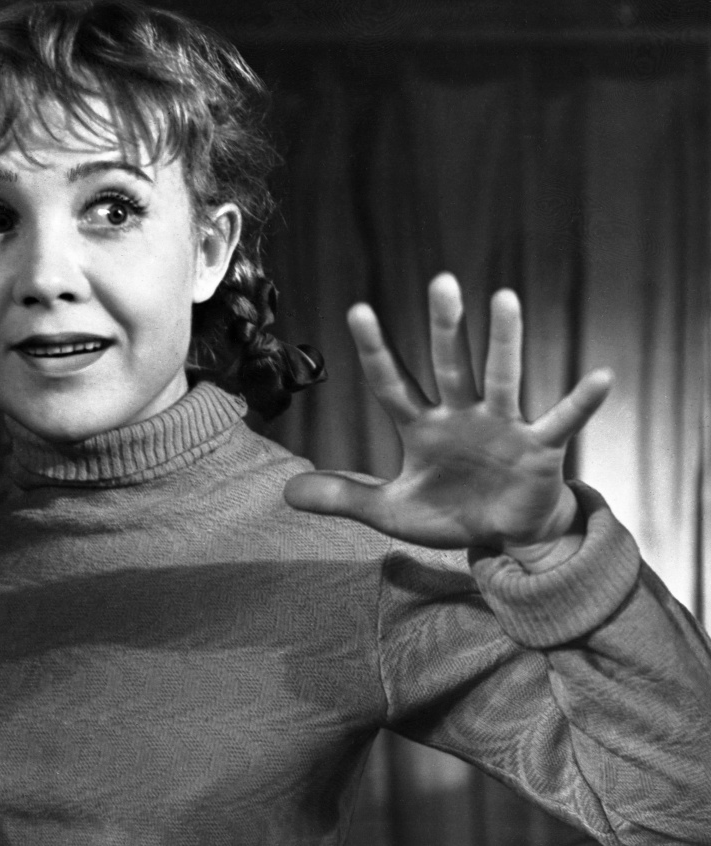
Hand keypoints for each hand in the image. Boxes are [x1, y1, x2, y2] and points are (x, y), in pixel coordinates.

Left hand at [284, 273, 612, 567]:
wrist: (503, 537)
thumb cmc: (448, 512)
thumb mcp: (389, 511)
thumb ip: (344, 497)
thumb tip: (285, 493)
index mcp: (421, 426)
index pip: (392, 382)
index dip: (376, 350)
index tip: (358, 309)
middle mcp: (461, 415)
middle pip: (450, 364)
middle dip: (445, 326)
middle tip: (442, 280)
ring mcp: (502, 427)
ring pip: (502, 377)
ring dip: (504, 341)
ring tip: (504, 297)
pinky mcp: (540, 449)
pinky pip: (561, 421)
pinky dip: (581, 402)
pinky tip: (601, 376)